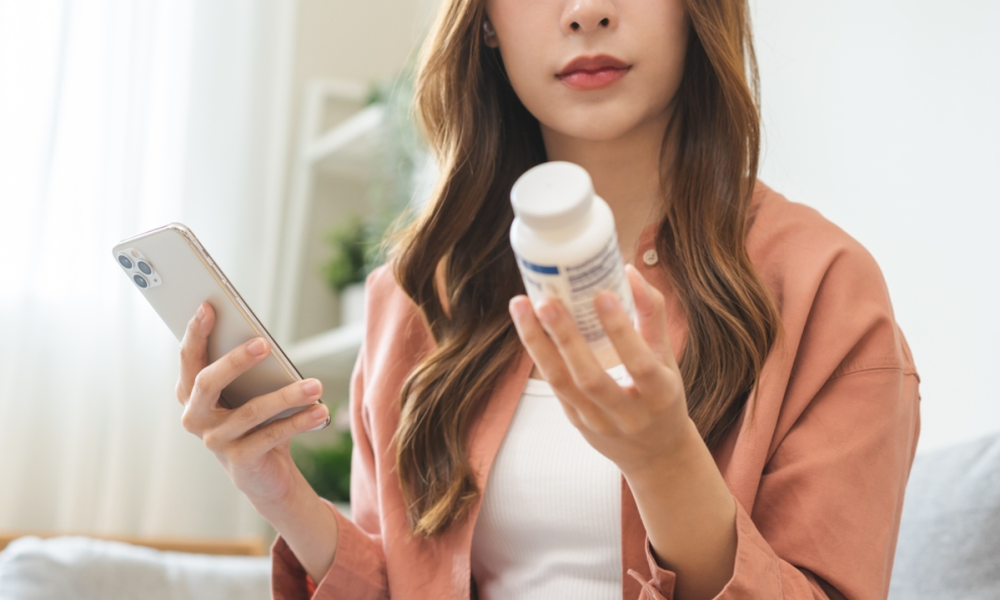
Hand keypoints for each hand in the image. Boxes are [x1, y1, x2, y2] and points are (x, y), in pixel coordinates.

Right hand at [176, 302, 329, 506]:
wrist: (262, 473)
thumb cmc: (253, 419)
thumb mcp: (246, 391)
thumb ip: (243, 368)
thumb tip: (259, 340)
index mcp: (191, 393)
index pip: (189, 359)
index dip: (195, 333)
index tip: (208, 307)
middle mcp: (195, 417)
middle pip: (208, 383)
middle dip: (234, 361)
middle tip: (264, 343)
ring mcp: (215, 441)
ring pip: (250, 412)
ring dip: (287, 395)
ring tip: (316, 385)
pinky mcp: (240, 460)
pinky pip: (271, 436)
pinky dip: (298, 422)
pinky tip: (320, 411)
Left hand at [509, 264, 694, 476]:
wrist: (657, 456)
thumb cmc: (663, 397)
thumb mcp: (667, 358)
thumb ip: (652, 315)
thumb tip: (629, 270)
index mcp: (660, 396)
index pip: (639, 364)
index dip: (621, 331)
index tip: (602, 294)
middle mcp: (628, 415)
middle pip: (590, 378)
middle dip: (566, 338)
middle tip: (546, 301)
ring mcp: (598, 423)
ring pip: (562, 384)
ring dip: (538, 344)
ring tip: (522, 307)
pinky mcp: (576, 422)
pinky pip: (554, 386)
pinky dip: (540, 354)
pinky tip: (527, 326)